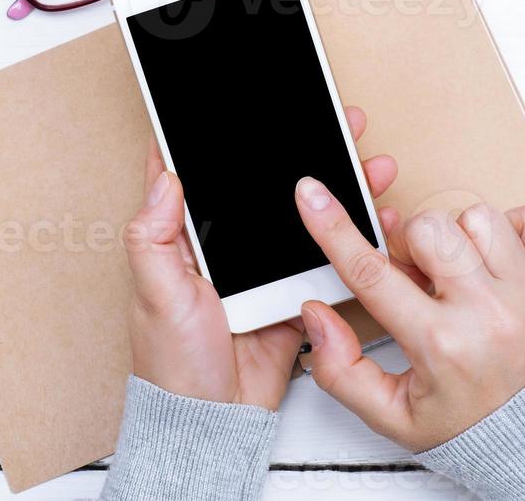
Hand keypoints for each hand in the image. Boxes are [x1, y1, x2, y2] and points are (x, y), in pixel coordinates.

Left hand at [123, 107, 398, 410]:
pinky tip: (372, 213)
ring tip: (360, 155)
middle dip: (296, 147)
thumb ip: (153, 235)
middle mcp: (225, 241)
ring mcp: (262, 263)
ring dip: (332, 183)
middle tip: (327, 118)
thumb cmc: (172, 361)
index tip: (242, 103)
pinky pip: (323, 254)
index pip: (196, 171)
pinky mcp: (292, 288)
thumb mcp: (155, 292)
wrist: (216, 421)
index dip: (215, 135)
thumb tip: (165, 177)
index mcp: (184, 234)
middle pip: (261, 181)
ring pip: (300, 211)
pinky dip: (349, 234)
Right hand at [295, 181, 524, 451]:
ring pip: (477, 216)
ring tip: (468, 278)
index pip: (370, 272)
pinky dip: (514, 231)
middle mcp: (489, 317)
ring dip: (462, 239)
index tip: (311, 193)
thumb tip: (316, 314)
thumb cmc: (475, 429)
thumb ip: (342, 370)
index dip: (332, 227)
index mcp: (441, 346)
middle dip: (414, 245)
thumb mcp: (394, 416)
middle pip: (427, 226)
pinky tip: (502, 265)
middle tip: (425, 279)